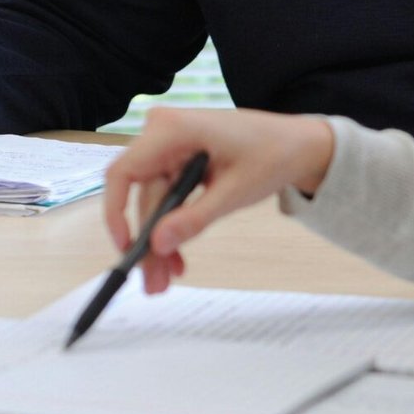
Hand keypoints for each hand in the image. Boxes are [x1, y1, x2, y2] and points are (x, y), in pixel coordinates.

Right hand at [103, 107, 335, 293]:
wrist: (297, 143)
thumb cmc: (272, 155)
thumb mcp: (235, 192)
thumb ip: (194, 218)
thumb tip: (158, 244)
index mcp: (173, 130)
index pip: (123, 172)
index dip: (116, 213)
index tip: (126, 250)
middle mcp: (163, 132)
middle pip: (142, 195)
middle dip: (150, 242)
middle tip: (154, 283)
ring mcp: (169, 145)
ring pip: (154, 202)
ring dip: (161, 240)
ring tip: (166, 280)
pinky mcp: (178, 159)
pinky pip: (168, 196)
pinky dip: (173, 225)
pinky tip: (176, 257)